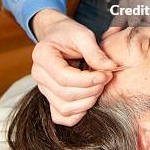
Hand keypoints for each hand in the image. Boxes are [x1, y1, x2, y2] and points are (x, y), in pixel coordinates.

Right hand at [30, 10, 116, 125]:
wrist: (58, 35)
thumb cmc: (69, 33)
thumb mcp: (83, 34)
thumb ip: (95, 52)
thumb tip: (111, 67)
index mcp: (42, 55)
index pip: (64, 77)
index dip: (88, 80)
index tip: (106, 75)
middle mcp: (38, 74)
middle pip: (65, 94)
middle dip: (90, 90)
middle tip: (106, 79)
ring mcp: (42, 88)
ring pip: (63, 108)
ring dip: (86, 102)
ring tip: (99, 87)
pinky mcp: (49, 97)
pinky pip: (59, 116)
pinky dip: (76, 115)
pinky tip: (89, 100)